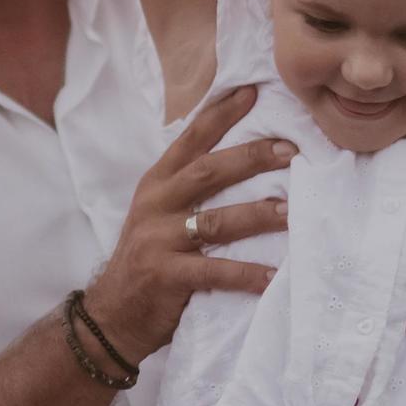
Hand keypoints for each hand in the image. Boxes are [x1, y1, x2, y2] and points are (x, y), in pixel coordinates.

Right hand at [84, 85, 291, 363]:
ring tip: (293, 212)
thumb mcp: (158, 213)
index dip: (220, 114)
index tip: (253, 91)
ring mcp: (159, 240)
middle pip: (208, 172)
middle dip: (251, 158)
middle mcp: (156, 205)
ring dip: (258, 215)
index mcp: (156, 183)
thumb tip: (243, 158)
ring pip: (216, 221)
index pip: (190, 139)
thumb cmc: (148, 259)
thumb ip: (188, 187)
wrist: (112, 313)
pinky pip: (216, 273)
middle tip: (290, 150)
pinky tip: (275, 276)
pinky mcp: (167, 276)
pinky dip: (248, 275)